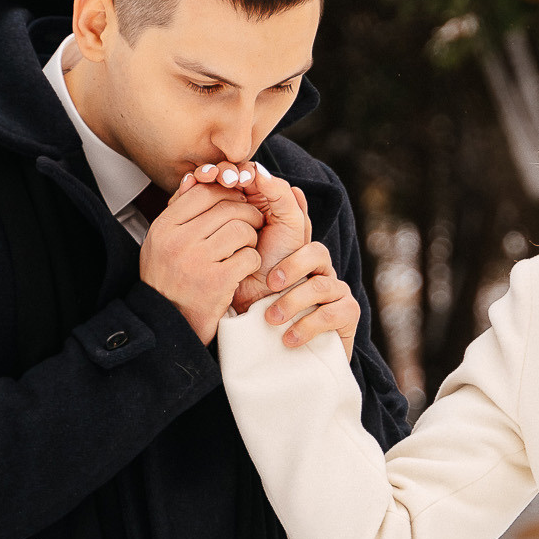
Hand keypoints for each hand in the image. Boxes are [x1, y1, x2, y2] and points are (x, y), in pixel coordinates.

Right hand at [139, 175, 263, 343]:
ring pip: (242, 229)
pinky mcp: (217, 281)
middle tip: (252, 224)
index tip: (235, 202)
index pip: (203, 191)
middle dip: (246, 213)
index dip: (226, 193)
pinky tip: (244, 268)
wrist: (167, 325)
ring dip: (251, 238)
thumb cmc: (168, 282)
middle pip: (227, 207)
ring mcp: (197, 261)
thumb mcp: (162, 242)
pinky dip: (253, 262)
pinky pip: (249, 256)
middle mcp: (177, 241)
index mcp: (164, 227)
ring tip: (247, 247)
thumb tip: (196, 179)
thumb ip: (179, 212)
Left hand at [196, 161, 359, 354]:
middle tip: (270, 282)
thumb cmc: (251, 308)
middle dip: (292, 266)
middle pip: (314, 249)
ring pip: (323, 284)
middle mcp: (316, 262)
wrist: (273, 353)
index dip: (280, 214)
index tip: (260, 216)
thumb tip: (192, 184)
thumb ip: (223, 236)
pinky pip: (334, 312)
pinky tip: (287, 339)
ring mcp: (334, 287)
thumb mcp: (234, 272)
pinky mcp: (346, 312)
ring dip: (295, 302)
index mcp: (293, 245)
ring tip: (271, 319)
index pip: (295, 219)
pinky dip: (308, 327)